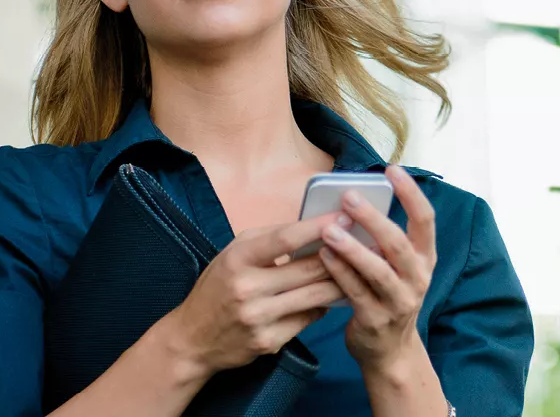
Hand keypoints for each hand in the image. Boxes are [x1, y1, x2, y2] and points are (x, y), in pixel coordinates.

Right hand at [159, 212, 347, 376]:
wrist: (192, 339)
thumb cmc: (217, 288)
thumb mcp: (232, 254)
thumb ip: (268, 239)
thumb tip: (310, 226)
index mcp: (238, 259)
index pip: (285, 239)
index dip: (318, 227)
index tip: (345, 217)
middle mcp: (247, 288)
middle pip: (308, 269)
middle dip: (342, 255)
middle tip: (368, 245)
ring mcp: (259, 318)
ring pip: (316, 296)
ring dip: (342, 281)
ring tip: (362, 269)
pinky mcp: (269, 342)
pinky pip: (308, 319)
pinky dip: (323, 306)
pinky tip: (332, 297)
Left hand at [318, 164, 437, 367]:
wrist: (390, 351)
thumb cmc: (388, 296)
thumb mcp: (398, 267)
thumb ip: (384, 240)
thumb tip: (354, 202)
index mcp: (425, 258)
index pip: (425, 219)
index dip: (411, 193)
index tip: (392, 170)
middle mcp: (418, 278)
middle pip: (398, 243)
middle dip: (373, 218)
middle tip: (349, 196)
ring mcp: (399, 301)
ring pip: (377, 270)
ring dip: (352, 248)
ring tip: (329, 229)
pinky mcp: (376, 320)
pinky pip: (356, 292)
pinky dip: (339, 272)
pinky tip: (323, 255)